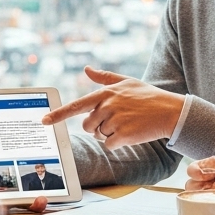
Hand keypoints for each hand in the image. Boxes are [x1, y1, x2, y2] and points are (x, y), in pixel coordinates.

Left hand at [40, 66, 183, 149]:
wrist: (169, 111)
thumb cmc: (147, 96)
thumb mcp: (126, 81)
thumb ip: (104, 77)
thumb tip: (87, 69)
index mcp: (104, 93)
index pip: (76, 105)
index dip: (58, 114)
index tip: (44, 120)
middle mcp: (107, 106)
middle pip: (88, 125)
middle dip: (97, 126)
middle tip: (116, 120)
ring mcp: (114, 121)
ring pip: (99, 136)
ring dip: (109, 134)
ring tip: (127, 123)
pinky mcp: (123, 135)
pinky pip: (110, 145)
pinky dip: (118, 143)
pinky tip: (131, 132)